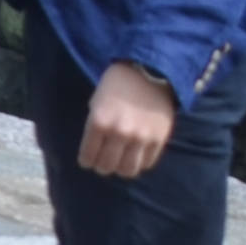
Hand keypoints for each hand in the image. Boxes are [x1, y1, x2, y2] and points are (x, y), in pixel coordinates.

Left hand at [83, 61, 180, 177]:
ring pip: (129, 170)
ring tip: (119, 164)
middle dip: (101, 167)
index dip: (86, 161)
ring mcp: (141, 138)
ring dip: (121, 170)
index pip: (88, 154)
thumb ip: (95, 126)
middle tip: (102, 165)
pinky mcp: (159, 140)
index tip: (87, 162)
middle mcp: (119, 133)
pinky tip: (135, 157)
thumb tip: (95, 148)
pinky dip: (140, 164)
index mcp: (99, 122)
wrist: (147, 74)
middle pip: (108, 166)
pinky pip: (148, 163)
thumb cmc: (115, 85)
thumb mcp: (96, 103)